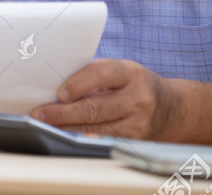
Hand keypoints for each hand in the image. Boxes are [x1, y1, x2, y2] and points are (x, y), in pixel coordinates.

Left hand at [30, 59, 179, 139]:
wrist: (171, 108)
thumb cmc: (134, 84)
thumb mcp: (122, 70)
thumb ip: (95, 75)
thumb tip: (56, 83)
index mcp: (131, 73)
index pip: (102, 74)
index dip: (78, 83)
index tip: (59, 93)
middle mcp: (137, 97)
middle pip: (94, 107)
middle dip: (62, 112)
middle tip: (40, 114)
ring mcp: (138, 122)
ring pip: (95, 127)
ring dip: (67, 128)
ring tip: (47, 125)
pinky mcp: (135, 140)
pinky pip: (103, 140)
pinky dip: (82, 137)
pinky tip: (67, 135)